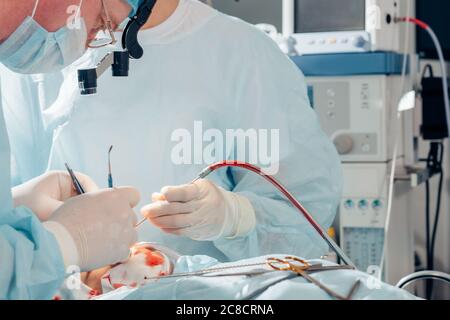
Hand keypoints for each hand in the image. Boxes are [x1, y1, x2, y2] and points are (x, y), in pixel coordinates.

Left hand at [12, 171, 97, 220]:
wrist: (4, 217)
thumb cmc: (21, 207)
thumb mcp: (47, 208)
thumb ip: (69, 211)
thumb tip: (89, 216)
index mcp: (61, 179)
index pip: (86, 182)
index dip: (95, 193)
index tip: (100, 206)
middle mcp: (63, 188)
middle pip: (85, 195)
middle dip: (90, 206)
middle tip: (97, 218)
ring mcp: (62, 199)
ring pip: (81, 206)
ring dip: (83, 215)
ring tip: (88, 225)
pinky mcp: (59, 212)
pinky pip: (74, 215)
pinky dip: (77, 222)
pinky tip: (79, 230)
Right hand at [47, 187, 139, 270]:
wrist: (61, 243)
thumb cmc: (67, 219)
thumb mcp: (85, 199)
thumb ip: (103, 200)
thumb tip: (109, 205)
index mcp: (116, 196)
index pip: (134, 195)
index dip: (126, 201)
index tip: (117, 208)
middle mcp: (124, 213)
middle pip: (132, 216)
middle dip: (122, 221)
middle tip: (104, 227)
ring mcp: (126, 232)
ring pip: (132, 234)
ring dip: (121, 237)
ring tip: (102, 240)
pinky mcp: (122, 250)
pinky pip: (125, 250)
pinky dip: (116, 252)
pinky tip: (101, 251)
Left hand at [141, 179, 255, 240]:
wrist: (229, 214)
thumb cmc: (210, 197)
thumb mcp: (198, 187)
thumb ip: (178, 190)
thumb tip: (156, 196)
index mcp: (201, 192)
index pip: (185, 193)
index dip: (172, 193)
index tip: (161, 193)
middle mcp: (201, 207)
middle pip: (177, 209)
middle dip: (158, 210)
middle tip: (145, 210)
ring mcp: (199, 221)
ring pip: (176, 222)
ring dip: (160, 221)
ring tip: (149, 218)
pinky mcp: (197, 232)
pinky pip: (179, 231)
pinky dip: (167, 228)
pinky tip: (159, 225)